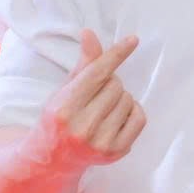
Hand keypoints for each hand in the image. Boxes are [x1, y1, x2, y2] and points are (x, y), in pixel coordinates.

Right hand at [27, 31, 144, 176]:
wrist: (53, 159)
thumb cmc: (60, 117)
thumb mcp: (65, 90)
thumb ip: (83, 64)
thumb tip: (90, 33)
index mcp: (63, 108)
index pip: (97, 74)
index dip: (116, 54)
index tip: (133, 40)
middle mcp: (81, 127)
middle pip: (115, 84)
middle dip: (109, 83)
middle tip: (96, 95)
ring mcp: (100, 143)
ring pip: (128, 99)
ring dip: (120, 97)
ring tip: (103, 108)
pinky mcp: (115, 152)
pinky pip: (140, 117)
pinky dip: (133, 111)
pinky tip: (117, 116)